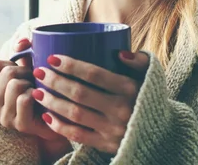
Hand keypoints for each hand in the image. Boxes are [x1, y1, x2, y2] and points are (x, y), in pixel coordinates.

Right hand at [0, 38, 61, 141]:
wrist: (58, 116)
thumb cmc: (40, 88)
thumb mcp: (27, 68)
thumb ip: (22, 52)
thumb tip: (23, 42)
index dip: (12, 62)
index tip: (22, 71)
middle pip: (7, 73)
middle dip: (25, 72)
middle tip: (34, 81)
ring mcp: (4, 118)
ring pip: (14, 85)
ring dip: (31, 83)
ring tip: (38, 90)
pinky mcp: (20, 125)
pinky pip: (24, 99)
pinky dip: (36, 95)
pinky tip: (41, 100)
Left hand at [31, 51, 148, 153]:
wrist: (160, 132)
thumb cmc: (148, 96)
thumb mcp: (151, 75)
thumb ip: (139, 60)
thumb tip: (119, 53)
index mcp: (129, 88)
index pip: (94, 74)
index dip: (70, 65)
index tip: (52, 58)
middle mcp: (121, 109)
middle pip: (80, 94)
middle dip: (55, 81)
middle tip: (39, 71)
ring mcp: (113, 129)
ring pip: (75, 114)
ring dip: (52, 102)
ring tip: (37, 91)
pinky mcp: (106, 145)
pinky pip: (78, 135)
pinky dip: (59, 126)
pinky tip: (46, 115)